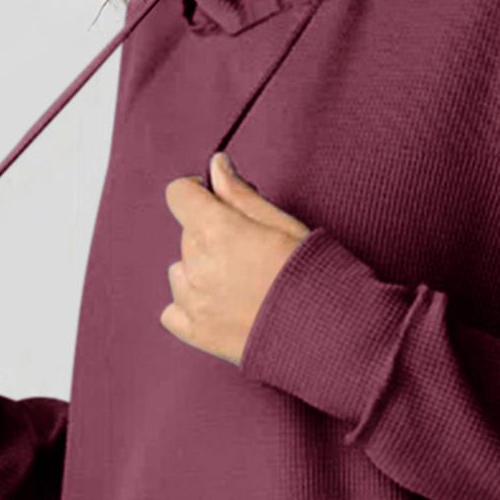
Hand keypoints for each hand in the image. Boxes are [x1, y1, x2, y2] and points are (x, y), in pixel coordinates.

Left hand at [161, 151, 309, 366]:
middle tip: (251, 249)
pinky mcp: (196, 333)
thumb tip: (217, 165)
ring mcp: (193, 301)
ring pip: (180, 270)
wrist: (326, 334)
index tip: (218, 202)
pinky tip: (221, 307)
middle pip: (187, 234)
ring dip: (200, 270)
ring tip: (240, 283)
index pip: (179, 195)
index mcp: (216, 230)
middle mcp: (197, 264)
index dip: (199, 193)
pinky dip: (191, 305)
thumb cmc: (311, 273)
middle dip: (211, 234)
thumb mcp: (281, 223)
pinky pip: (173, 310)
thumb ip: (241, 194)